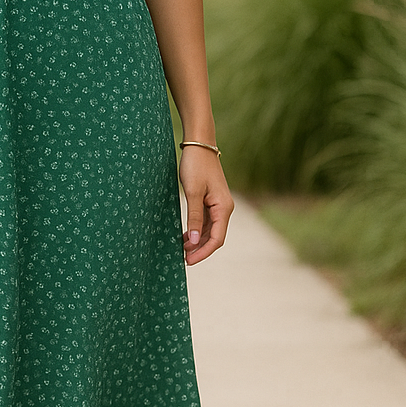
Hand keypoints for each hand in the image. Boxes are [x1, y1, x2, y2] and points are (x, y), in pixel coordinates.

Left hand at [179, 147, 232, 264]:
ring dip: (197, 241)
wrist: (199, 145)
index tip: (189, 261)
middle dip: (200, 250)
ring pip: (210, 231)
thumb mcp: (193, 192)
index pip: (217, 239)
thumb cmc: (195, 166)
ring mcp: (218, 205)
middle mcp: (224, 208)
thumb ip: (194, 217)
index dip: (203, 252)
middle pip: (214, 237)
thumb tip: (195, 241)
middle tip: (183, 259)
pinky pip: (206, 222)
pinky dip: (196, 231)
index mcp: (224, 208)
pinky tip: (185, 236)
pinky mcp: (211, 201)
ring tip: (181, 249)